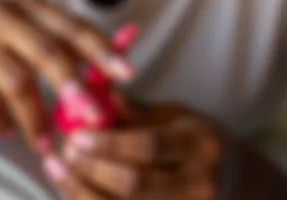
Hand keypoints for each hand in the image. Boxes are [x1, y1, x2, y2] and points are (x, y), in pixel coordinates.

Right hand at [0, 0, 134, 151]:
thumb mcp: (15, 35)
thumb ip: (55, 46)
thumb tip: (105, 77)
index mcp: (24, 5)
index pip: (71, 25)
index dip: (102, 50)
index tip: (128, 75)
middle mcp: (0, 15)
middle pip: (49, 51)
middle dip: (76, 86)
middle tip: (94, 116)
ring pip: (19, 82)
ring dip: (39, 119)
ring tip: (47, 143)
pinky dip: (2, 124)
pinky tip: (8, 133)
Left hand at [44, 104, 222, 198]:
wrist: (229, 175)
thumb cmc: (191, 137)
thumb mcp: (171, 114)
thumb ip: (133, 111)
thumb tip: (93, 96)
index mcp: (200, 144)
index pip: (148, 146)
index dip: (108, 143)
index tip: (76, 135)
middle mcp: (199, 184)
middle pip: (135, 184)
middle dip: (92, 170)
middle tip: (63, 153)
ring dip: (83, 193)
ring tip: (57, 171)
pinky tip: (72, 191)